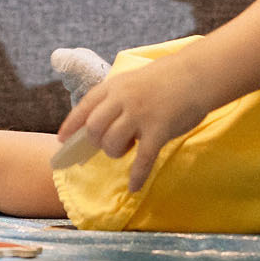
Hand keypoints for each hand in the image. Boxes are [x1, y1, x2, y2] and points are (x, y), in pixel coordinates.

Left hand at [59, 57, 216, 191]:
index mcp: (115, 86)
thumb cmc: (167, 78)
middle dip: (97, 142)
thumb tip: (99, 123)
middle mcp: (123, 100)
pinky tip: (134, 187)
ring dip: (116, 152)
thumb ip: (116, 98)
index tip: (62, 139)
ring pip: (113, 143)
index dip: (71, 125)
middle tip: (109, 144)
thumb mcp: (133, 80)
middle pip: (94, 129)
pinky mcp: (159, 130)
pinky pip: (143, 159)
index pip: (84, 107)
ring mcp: (141, 115)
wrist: (197, 74)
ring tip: (129, 148)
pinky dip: (137, 175)